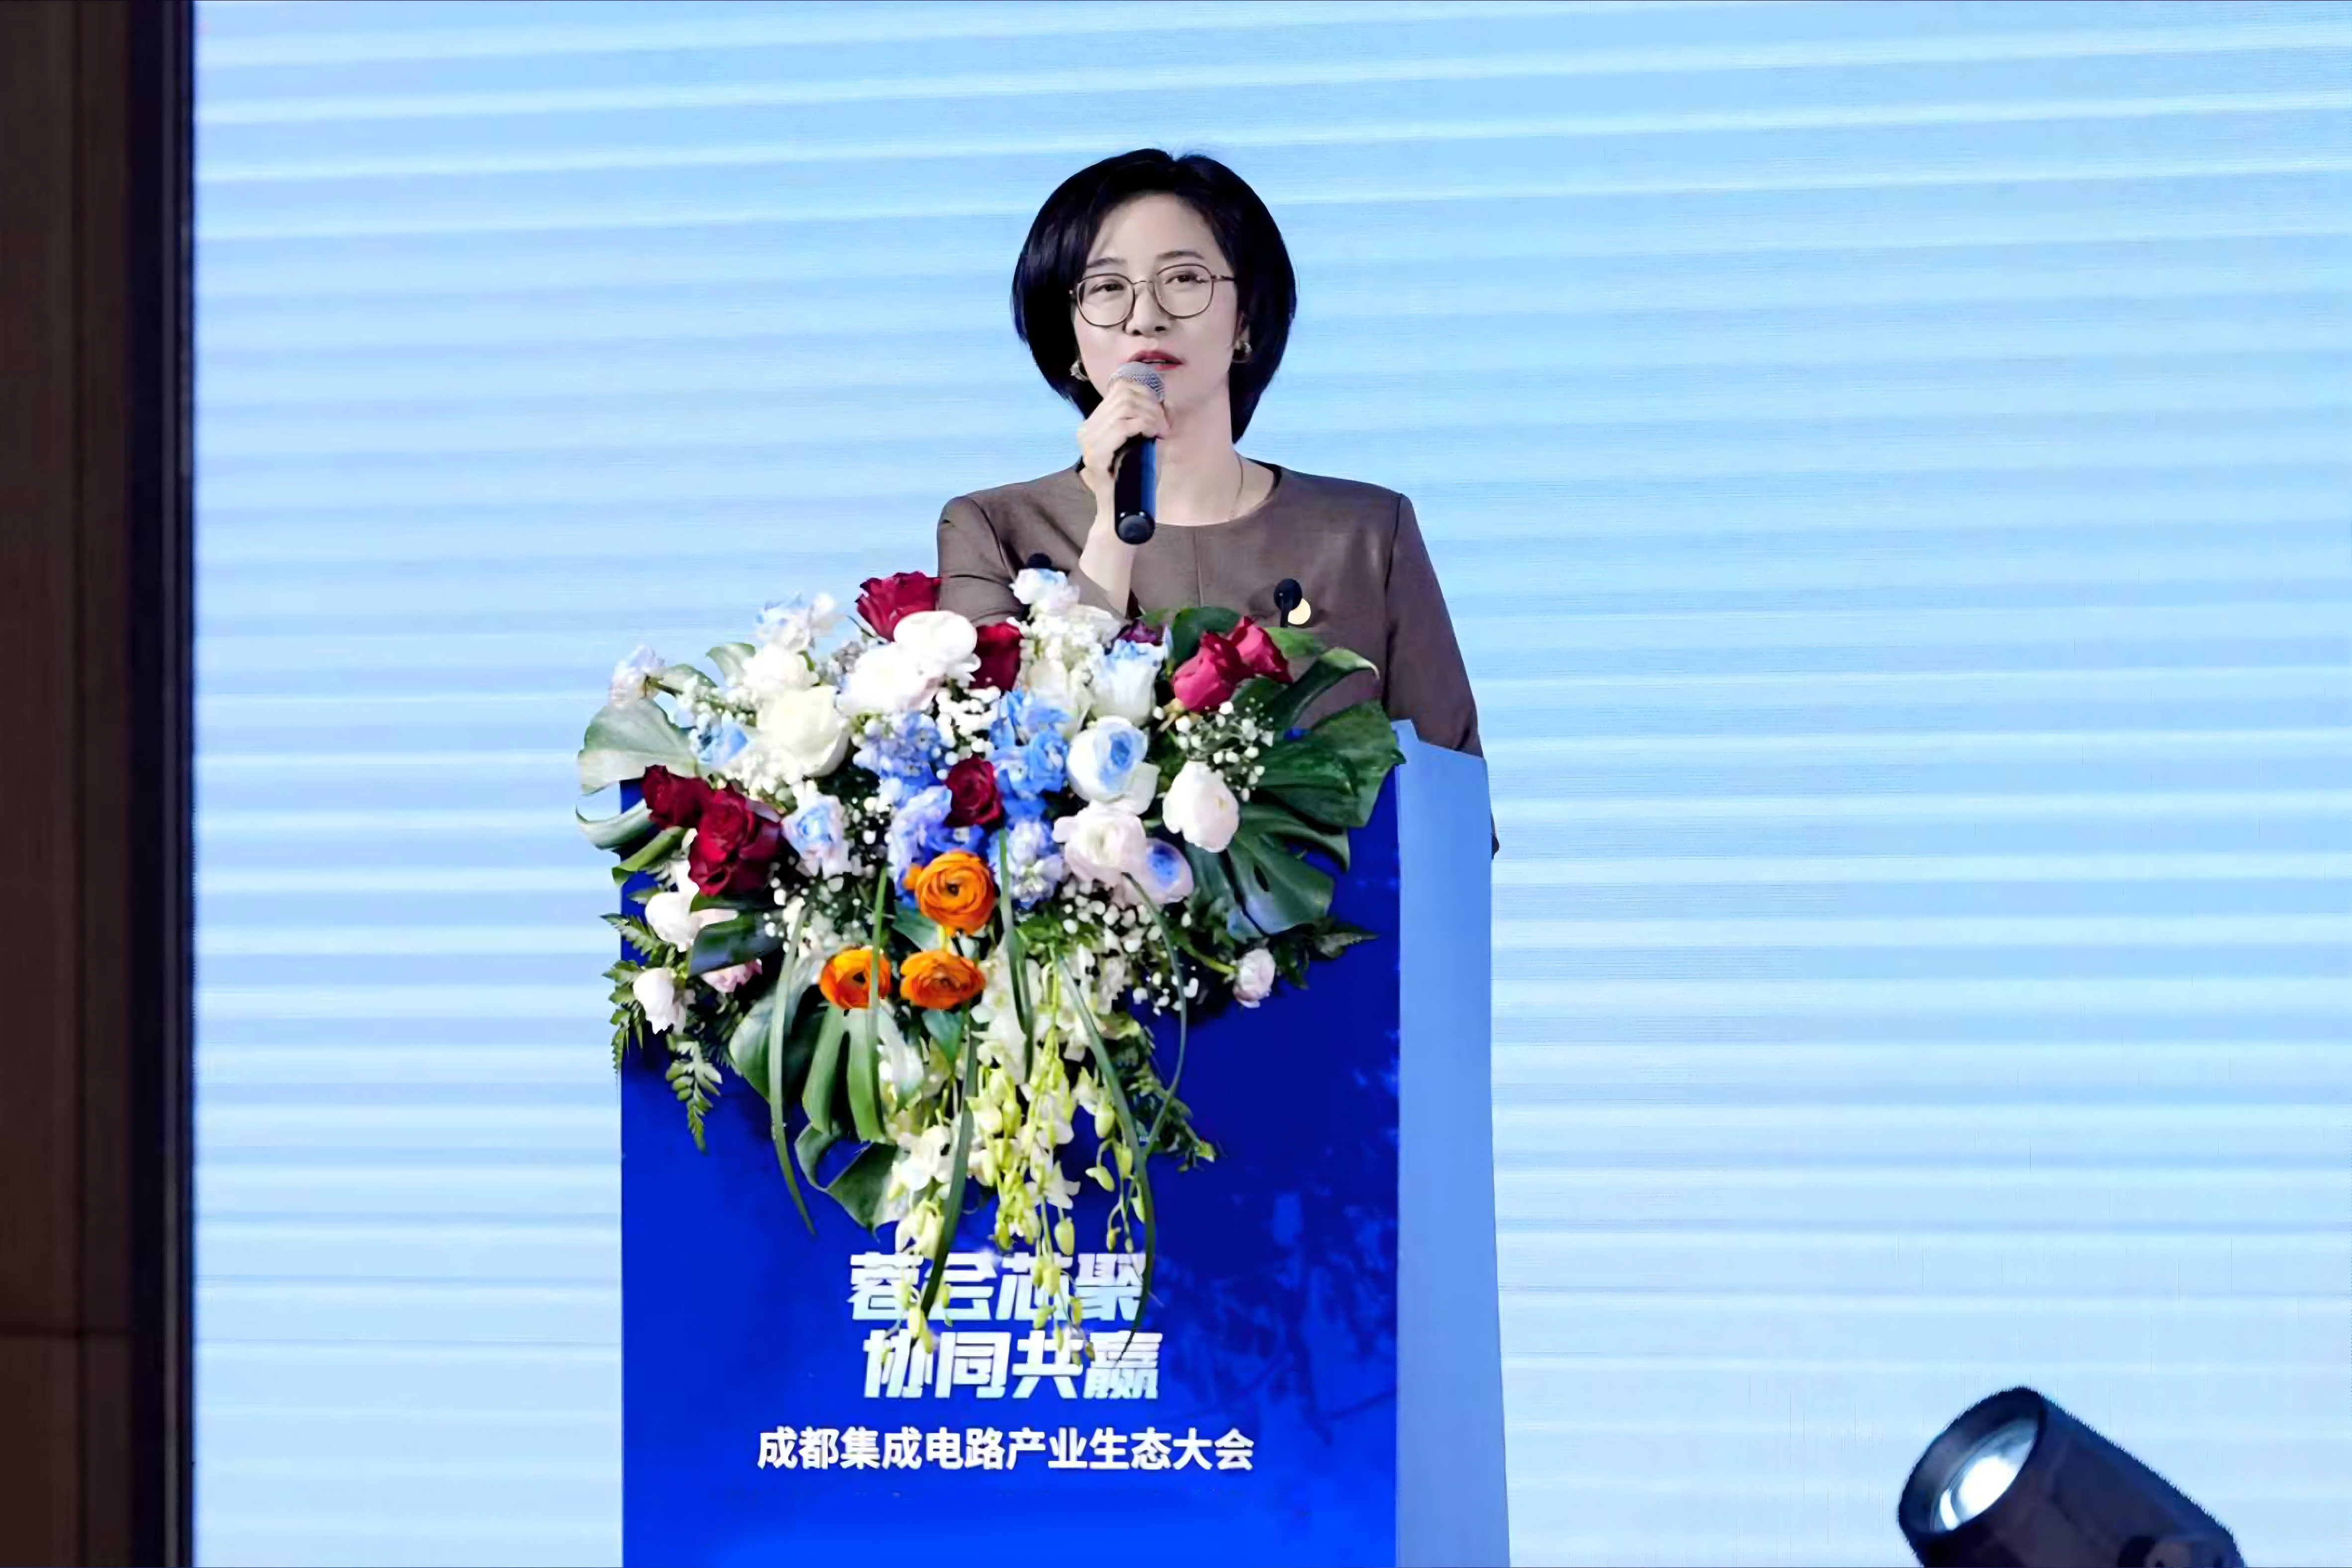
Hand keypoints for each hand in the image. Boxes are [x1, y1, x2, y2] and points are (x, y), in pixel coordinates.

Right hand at [1075, 374, 1170, 518]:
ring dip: (1150, 416)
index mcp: (1094, 424)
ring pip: (1125, 408)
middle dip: (1151, 406)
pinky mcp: (1095, 456)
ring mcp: (1088, 443)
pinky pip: (1122, 427)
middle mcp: (1086, 430)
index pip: (1119, 389)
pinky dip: (1144, 425)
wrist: (1124, 512)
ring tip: (1161, 431)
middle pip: (1124, 396)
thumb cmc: (1136, 480)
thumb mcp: (1147, 443)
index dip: (1146, 393)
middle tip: (1164, 426)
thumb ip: (1153, 420)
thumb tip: (1166, 402)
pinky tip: (1153, 435)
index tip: (1162, 414)